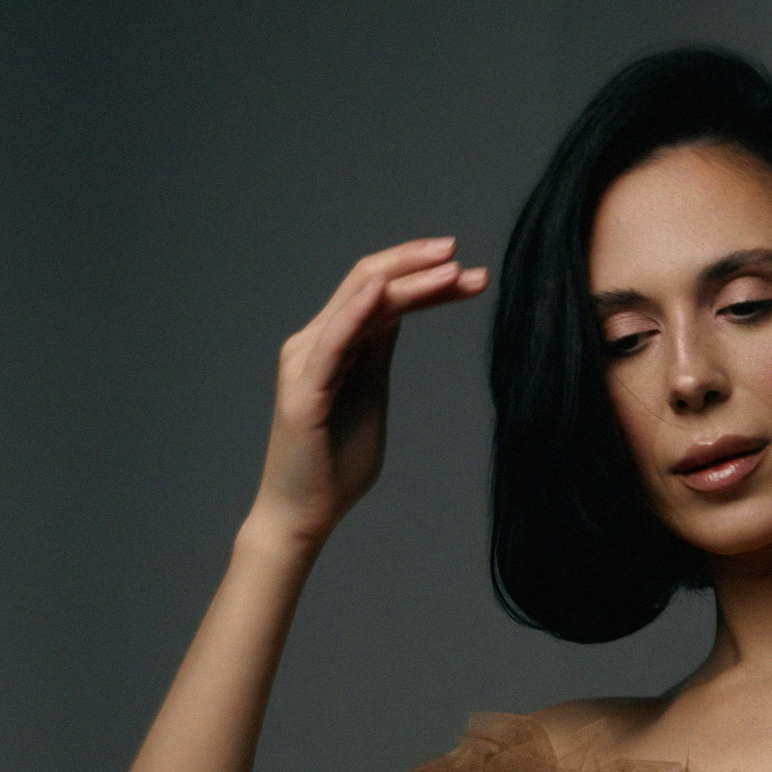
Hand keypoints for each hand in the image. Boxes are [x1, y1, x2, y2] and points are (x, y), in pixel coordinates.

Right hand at [248, 237, 488, 550]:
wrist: (302, 515)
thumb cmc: (336, 465)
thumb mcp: (370, 395)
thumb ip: (378, 352)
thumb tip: (400, 310)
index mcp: (333, 343)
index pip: (380, 293)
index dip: (423, 277)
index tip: (470, 273)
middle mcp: (315, 341)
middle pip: (369, 283)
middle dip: (418, 263)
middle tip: (464, 255)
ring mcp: (306, 361)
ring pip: (359, 301)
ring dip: (408, 281)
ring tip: (452, 269)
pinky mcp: (304, 389)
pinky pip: (334, 339)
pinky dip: (359, 310)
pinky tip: (386, 291)